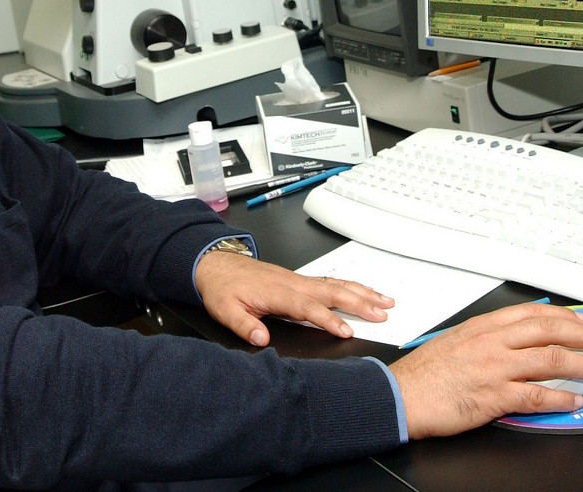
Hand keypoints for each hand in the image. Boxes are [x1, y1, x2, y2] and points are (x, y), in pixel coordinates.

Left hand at [193, 250, 393, 346]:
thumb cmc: (222, 288)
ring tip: (385, 301)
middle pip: (330, 292)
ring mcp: (297, 280)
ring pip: (334, 285)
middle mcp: (291, 283)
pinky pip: (329, 282)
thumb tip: (261, 339)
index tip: (347, 331)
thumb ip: (244, 325)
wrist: (217, 265)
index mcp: (276, 292)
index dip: (327, 319)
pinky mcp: (298, 280)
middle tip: (383, 313)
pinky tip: (363, 291)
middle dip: (358, 303)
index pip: (307, 308)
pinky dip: (350, 286)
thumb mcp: (225, 310)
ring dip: (361, 292)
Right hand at [392, 302, 582, 438]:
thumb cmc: (424, 373)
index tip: (577, 322)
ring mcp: (494, 368)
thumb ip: (484, 339)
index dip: (560, 317)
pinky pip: (537, 396)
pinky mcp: (495, 396)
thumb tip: (511, 342)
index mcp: (480, 328)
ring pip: (549, 360)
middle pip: (546, 331)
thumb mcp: (455, 342)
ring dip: (580, 365)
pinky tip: (574, 401)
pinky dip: (561, 399)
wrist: (403, 394)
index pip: (529, 314)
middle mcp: (490, 343)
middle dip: (578, 335)